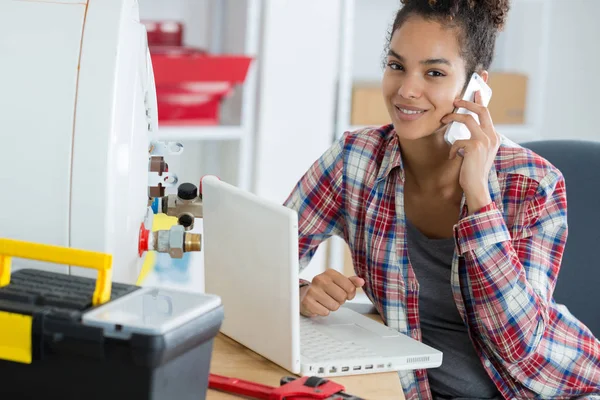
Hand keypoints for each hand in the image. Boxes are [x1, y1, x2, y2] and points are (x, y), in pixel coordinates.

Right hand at [300, 269, 364, 316]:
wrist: (303, 294)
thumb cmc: (323, 288)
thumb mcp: (338, 282)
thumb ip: (351, 282)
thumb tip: (361, 281)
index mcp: (330, 273)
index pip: (350, 287)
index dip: (350, 294)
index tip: (344, 293)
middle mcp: (320, 279)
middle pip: (342, 297)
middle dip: (340, 300)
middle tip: (332, 298)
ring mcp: (312, 290)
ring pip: (334, 306)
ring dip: (332, 306)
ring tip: (325, 301)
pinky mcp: (307, 302)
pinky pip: (325, 312)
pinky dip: (324, 311)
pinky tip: (319, 305)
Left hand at [442, 91, 499, 213]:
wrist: (477, 187)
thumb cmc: (473, 170)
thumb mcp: (476, 152)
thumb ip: (474, 138)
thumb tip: (464, 127)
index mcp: (493, 136)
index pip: (487, 113)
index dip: (481, 99)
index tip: (476, 88)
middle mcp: (492, 136)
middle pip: (481, 110)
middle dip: (467, 102)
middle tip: (454, 101)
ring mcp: (485, 141)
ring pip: (467, 119)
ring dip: (453, 117)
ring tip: (443, 120)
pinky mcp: (475, 147)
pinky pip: (458, 140)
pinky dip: (453, 148)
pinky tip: (454, 157)